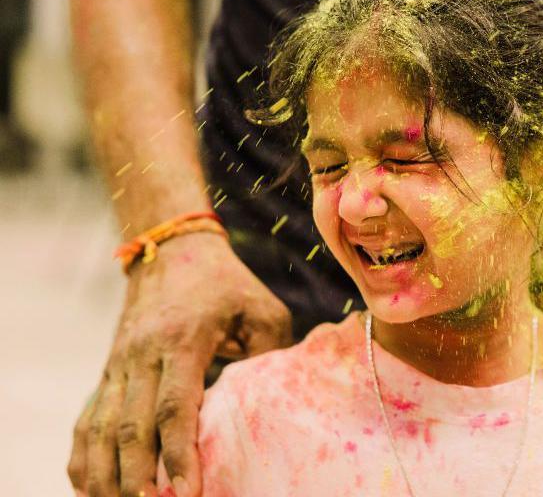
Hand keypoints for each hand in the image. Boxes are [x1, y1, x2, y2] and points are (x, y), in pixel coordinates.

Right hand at [67, 234, 291, 496]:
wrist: (172, 249)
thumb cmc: (226, 284)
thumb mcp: (262, 310)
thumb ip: (271, 354)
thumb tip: (278, 402)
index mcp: (183, 340)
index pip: (175, 405)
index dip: (179, 451)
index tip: (188, 490)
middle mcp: (142, 354)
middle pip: (130, 425)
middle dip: (137, 475)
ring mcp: (118, 364)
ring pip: (100, 427)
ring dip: (104, 474)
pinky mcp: (107, 371)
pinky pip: (87, 419)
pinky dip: (84, 456)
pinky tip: (88, 488)